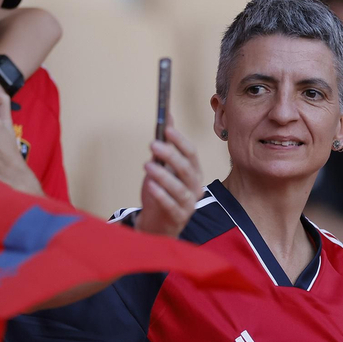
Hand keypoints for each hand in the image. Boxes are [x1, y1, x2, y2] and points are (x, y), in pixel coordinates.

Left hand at [134, 117, 202, 237]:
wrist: (156, 224)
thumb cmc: (161, 193)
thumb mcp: (163, 167)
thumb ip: (166, 145)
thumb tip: (167, 117)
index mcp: (193, 172)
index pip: (191, 154)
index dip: (180, 141)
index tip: (166, 130)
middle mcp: (195, 187)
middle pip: (187, 169)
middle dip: (170, 155)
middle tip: (153, 145)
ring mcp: (188, 204)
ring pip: (179, 188)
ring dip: (163, 175)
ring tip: (147, 165)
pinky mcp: (178, 218)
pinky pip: (171, 205)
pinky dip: (161, 195)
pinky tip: (150, 186)